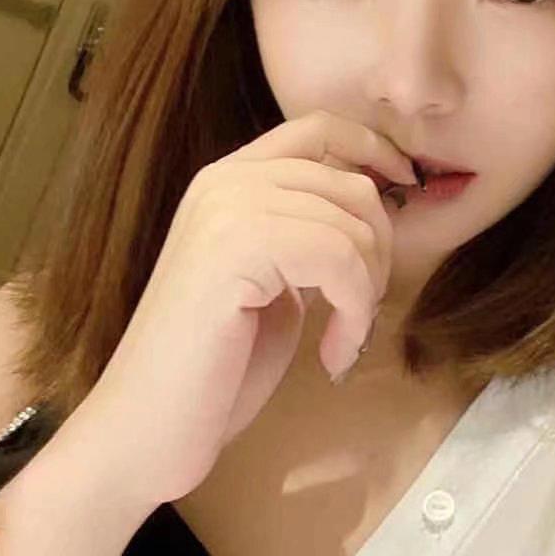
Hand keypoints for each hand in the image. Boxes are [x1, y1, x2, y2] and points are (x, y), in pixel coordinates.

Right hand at [74, 110, 418, 506]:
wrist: (147, 427)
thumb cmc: (214, 367)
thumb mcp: (275, 280)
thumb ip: (309, 233)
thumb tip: (379, 207)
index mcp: (227, 180)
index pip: (317, 128)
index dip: (374, 147)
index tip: (408, 187)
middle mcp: (224, 181)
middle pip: (351, 183)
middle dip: (379, 252)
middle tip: (359, 312)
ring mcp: (227, 209)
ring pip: (353, 225)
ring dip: (366, 294)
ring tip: (342, 340)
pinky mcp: (237, 246)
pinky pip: (341, 259)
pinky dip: (354, 313)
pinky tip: (333, 356)